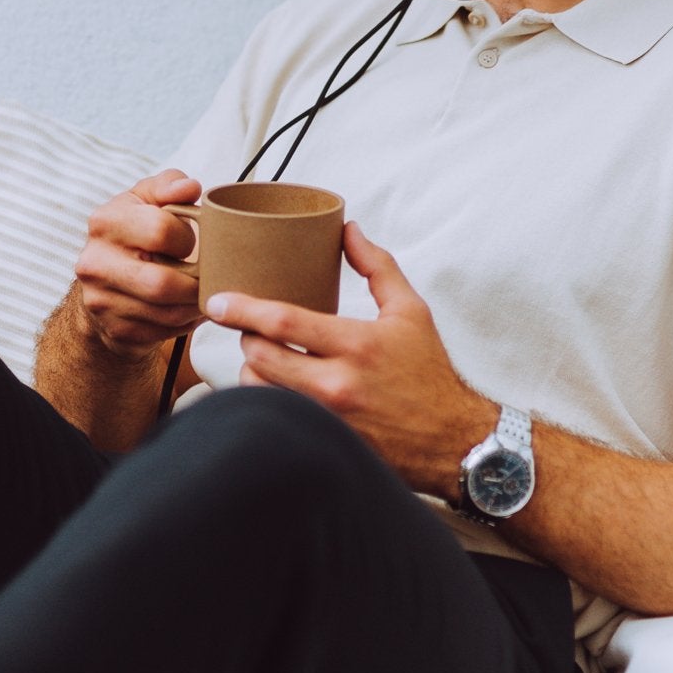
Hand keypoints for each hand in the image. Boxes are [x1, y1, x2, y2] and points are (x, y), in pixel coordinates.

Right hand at [70, 171, 205, 355]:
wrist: (105, 281)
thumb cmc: (134, 234)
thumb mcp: (147, 200)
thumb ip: (169, 185)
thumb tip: (190, 188)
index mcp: (105, 222)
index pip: (161, 231)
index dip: (187, 238)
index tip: (191, 242)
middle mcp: (94, 263)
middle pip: (162, 283)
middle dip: (196, 283)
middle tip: (211, 277)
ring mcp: (100, 301)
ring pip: (167, 313)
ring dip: (195, 306)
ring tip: (205, 292)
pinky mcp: (114, 329)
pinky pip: (163, 332)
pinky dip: (185, 322)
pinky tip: (188, 308)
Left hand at [206, 224, 494, 494]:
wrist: (454, 440)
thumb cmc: (430, 371)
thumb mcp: (411, 311)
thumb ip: (377, 266)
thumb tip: (348, 229)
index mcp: (357, 344)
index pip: (283, 324)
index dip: (243, 309)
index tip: (217, 301)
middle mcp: (337, 385)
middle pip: (260, 357)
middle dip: (246, 338)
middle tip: (249, 328)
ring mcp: (328, 420)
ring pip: (260, 391)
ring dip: (251, 371)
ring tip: (262, 358)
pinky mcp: (325, 443)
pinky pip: (275, 419)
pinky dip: (266, 401)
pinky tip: (273, 389)